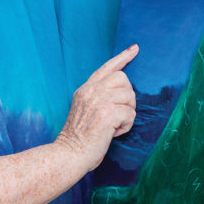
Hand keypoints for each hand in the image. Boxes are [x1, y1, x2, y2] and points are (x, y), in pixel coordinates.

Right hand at [56, 44, 138, 169]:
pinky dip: (126, 126)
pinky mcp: (107, 114)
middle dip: (128, 97)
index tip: (135, 49)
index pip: (106, 68)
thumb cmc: (79, 138)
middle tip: (119, 114)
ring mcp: (99, 101)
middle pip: (124, 79)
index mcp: (85, 89)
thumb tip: (122, 92)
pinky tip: (114, 133)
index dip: (123, 57)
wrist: (69, 155)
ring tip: (114, 126)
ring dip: (127, 114)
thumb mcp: (84, 110)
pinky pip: (130, 114)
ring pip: (130, 97)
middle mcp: (91, 91)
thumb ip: (98, 98)